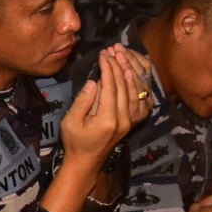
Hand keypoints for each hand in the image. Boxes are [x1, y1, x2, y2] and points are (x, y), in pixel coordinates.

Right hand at [60, 47, 144, 169]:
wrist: (87, 162)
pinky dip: (139, 83)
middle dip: (119, 65)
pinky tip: (134, 71)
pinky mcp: (134, 121)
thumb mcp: (70, 122)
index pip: (111, 87)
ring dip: (129, 70)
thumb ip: (82, 102)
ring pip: (135, 90)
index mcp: (107, 120)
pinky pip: (141, 98)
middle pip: (125, 86)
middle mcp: (124, 119)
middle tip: (112, 50)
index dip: (108, 68)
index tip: (102, 54)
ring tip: (123, 55)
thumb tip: (94, 82)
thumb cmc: (74, 142)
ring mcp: (131, 121)